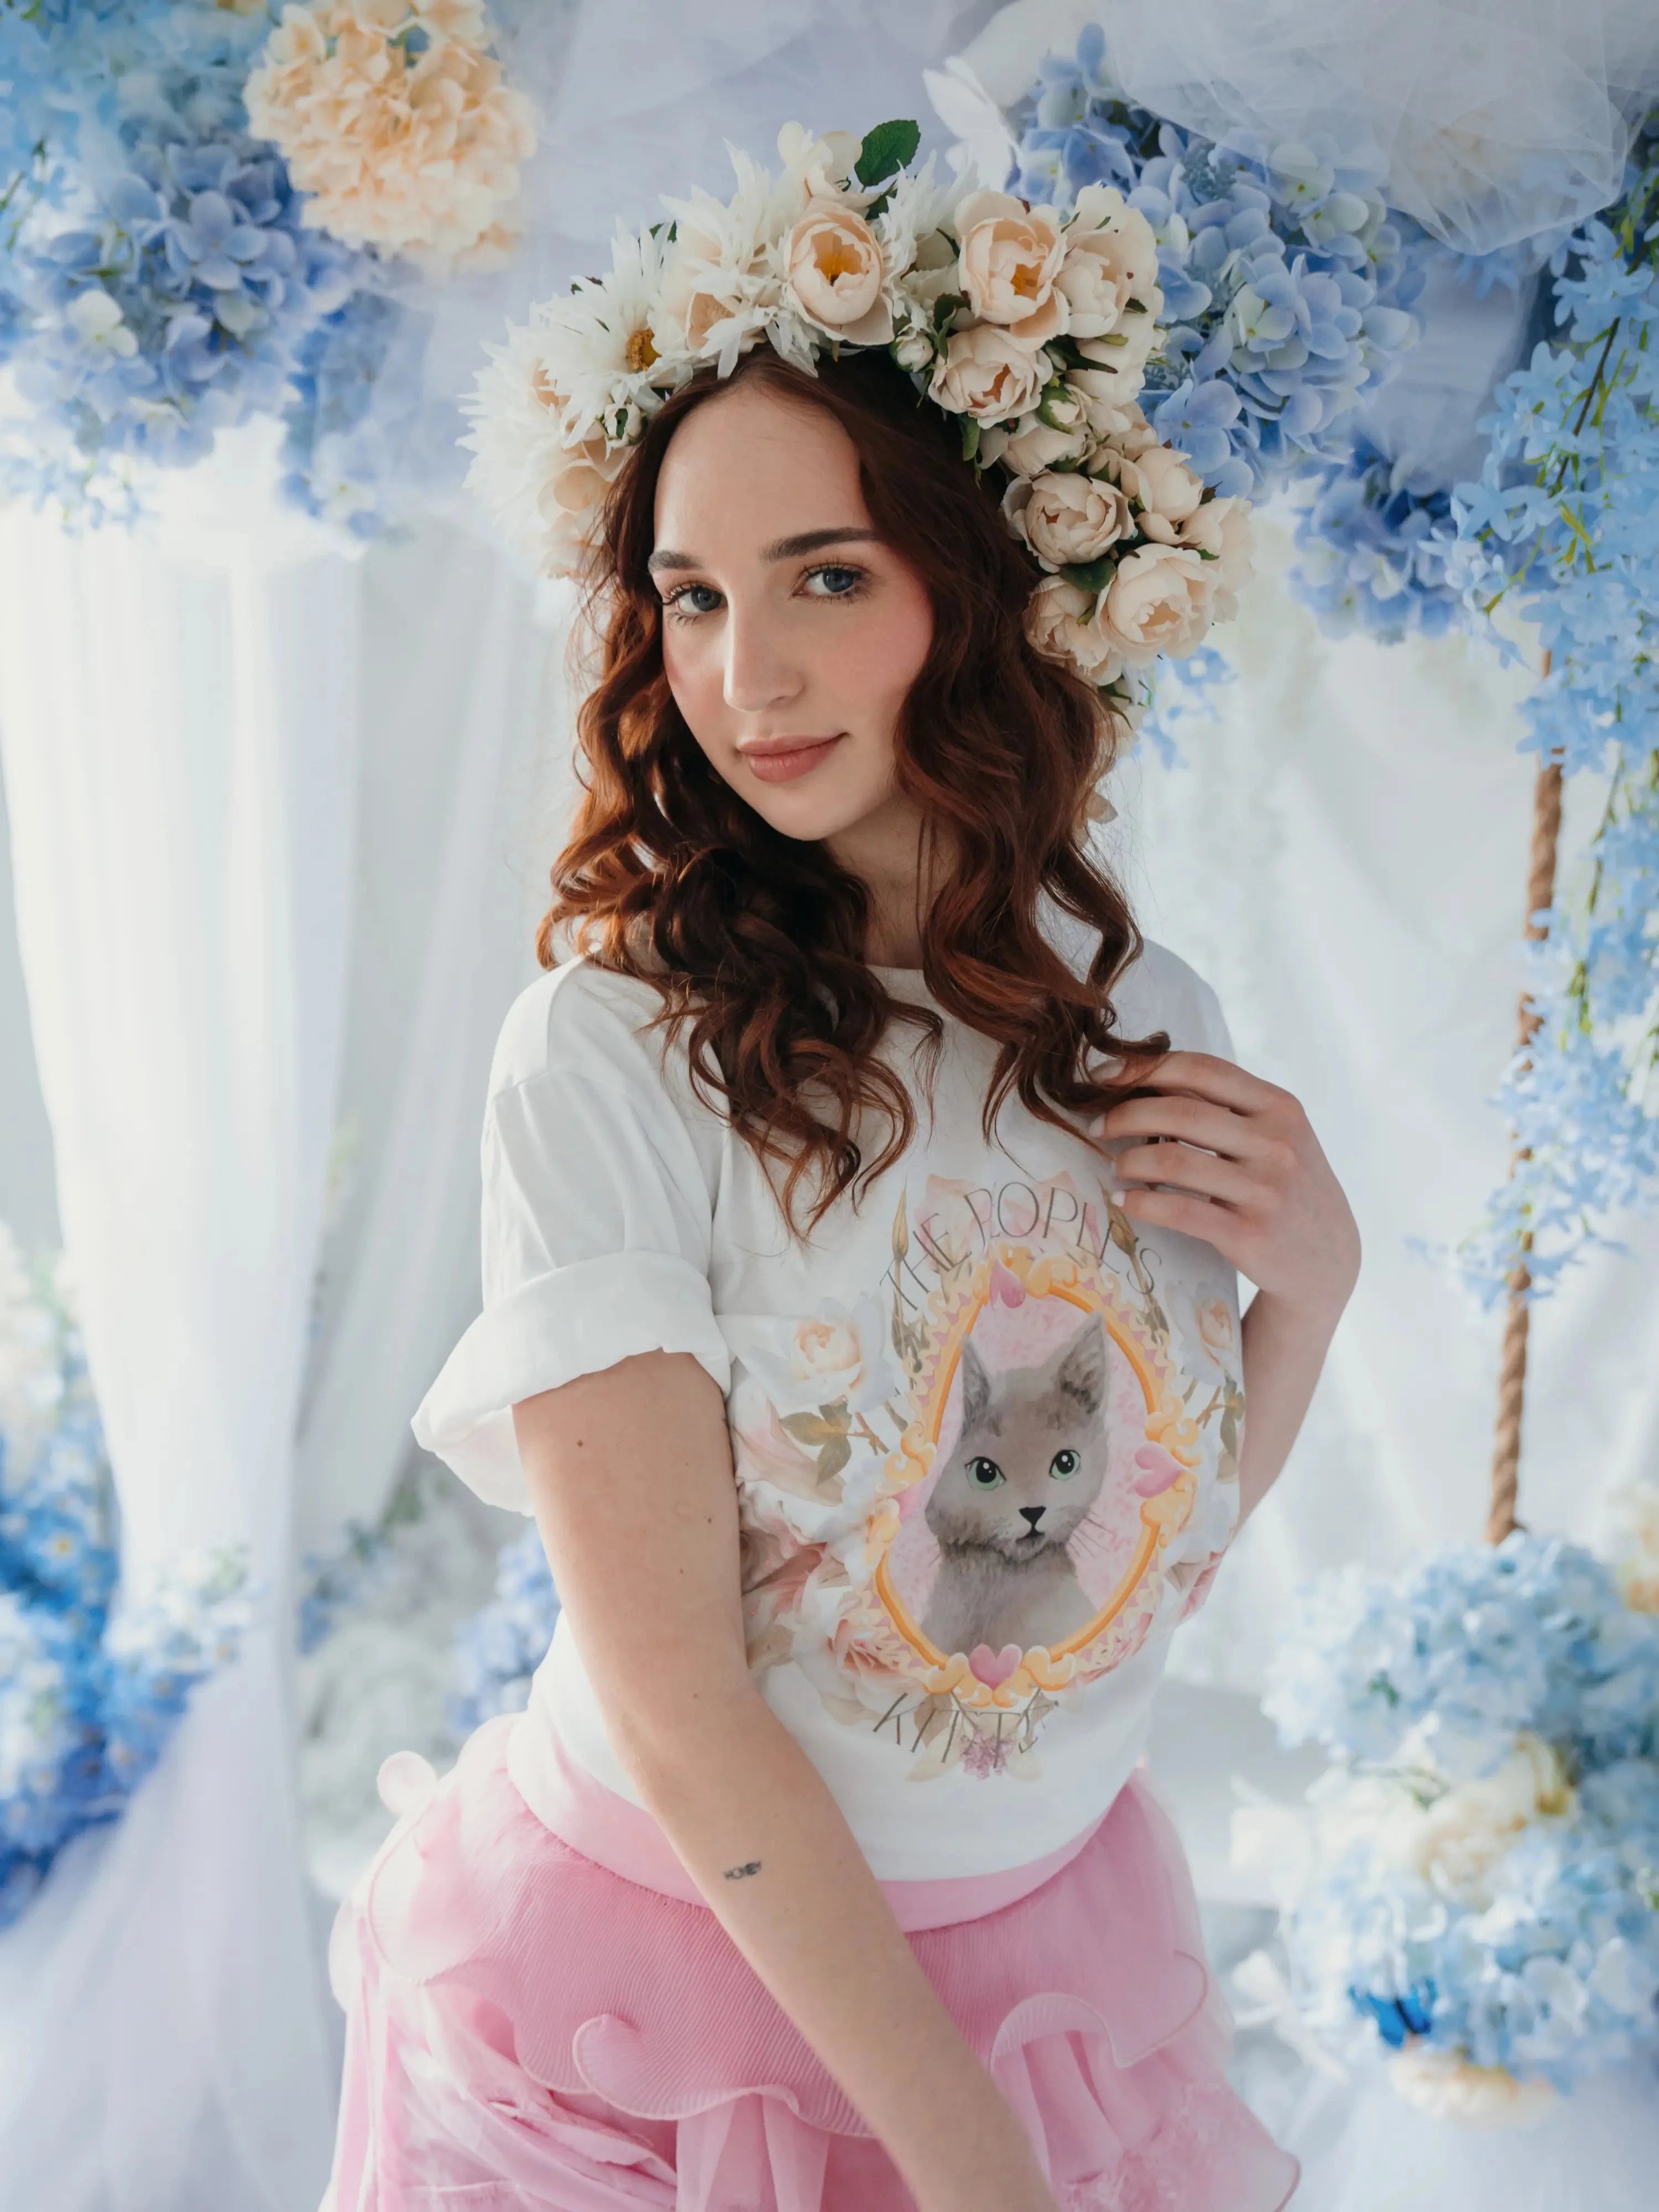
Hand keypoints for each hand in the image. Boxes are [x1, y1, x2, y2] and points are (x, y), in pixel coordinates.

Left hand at [1094, 1052, 1359, 1330]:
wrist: (1327, 1261)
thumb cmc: (1289, 1187)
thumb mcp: (1276, 1136)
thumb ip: (1225, 1106)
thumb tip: (1151, 1076)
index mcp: (1280, 1107)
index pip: (1202, 1069)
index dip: (1145, 1068)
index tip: (1105, 1076)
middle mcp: (1276, 1143)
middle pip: (1179, 1112)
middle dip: (1125, 1115)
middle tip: (1097, 1126)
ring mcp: (1265, 1190)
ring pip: (1173, 1161)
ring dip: (1129, 1160)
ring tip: (1115, 1166)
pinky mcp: (1249, 1234)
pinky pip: (1178, 1210)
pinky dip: (1141, 1202)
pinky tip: (1124, 1200)